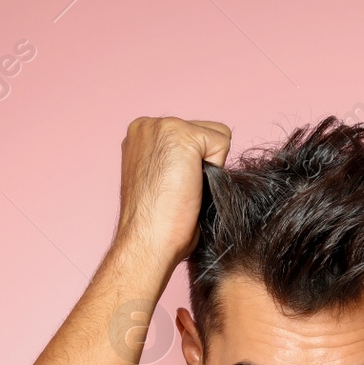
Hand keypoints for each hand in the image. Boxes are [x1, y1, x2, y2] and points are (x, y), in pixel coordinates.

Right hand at [114, 116, 231, 269]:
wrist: (148, 240)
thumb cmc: (157, 223)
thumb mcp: (161, 180)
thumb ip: (176, 160)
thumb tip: (205, 159)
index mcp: (140, 135)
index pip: (191, 134)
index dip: (194, 165)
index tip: (174, 188)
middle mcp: (147, 124)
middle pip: (206, 133)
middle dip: (202, 164)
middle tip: (180, 192)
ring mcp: (161, 126)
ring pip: (216, 136)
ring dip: (209, 167)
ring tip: (185, 189)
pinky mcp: (180, 134)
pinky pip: (223, 142)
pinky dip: (216, 169)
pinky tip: (192, 186)